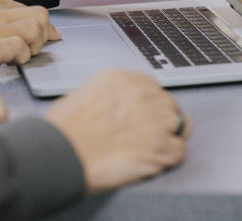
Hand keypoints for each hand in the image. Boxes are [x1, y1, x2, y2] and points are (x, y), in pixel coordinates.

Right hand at [0, 0, 60, 70]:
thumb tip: (17, 32)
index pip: (32, 9)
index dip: (42, 28)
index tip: (42, 41)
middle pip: (40, 16)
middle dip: (43, 36)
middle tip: (30, 51)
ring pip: (34, 28)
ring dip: (34, 46)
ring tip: (20, 58)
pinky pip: (18, 47)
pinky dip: (21, 57)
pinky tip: (10, 64)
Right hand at [44, 70, 191, 193]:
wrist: (60, 156)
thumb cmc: (62, 132)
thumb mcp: (82, 95)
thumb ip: (107, 97)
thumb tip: (114, 107)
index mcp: (122, 79)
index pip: (151, 87)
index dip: (147, 105)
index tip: (141, 116)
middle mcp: (143, 94)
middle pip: (167, 104)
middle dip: (159, 120)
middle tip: (143, 136)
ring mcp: (156, 120)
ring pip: (180, 124)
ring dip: (168, 137)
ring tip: (149, 150)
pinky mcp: (161, 147)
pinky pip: (179, 151)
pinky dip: (169, 159)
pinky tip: (152, 163)